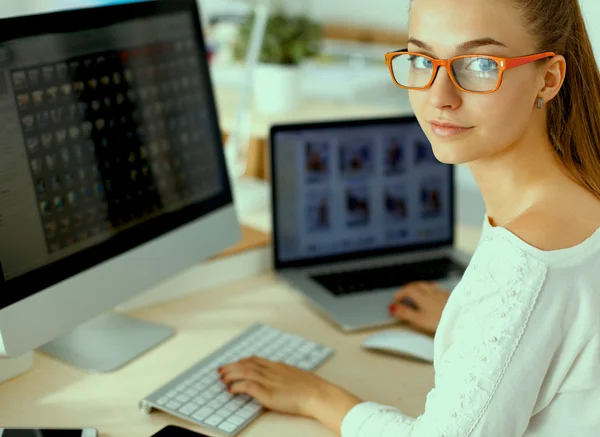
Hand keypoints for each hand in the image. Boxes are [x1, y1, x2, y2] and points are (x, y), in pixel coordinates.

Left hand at [219, 356, 362, 433]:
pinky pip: (247, 386)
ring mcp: (269, 381)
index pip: (255, 360)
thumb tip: (283, 381)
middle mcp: (271, 371)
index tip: (235, 363)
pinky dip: (236, 387)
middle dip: (231, 366)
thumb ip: (287, 376)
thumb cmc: (313, 389)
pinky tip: (231, 390)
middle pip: (246, 364)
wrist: (318, 394)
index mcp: (278, 366)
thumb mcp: (298, 377)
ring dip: (230, 375)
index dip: (242, 361)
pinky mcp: (267, 393)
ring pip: (243, 372)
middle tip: (221, 370)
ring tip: (222, 379)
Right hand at [389, 281, 449, 334]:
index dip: (399, 294)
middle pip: (417, 285)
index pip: (407, 290)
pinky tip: (434, 295)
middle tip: (403, 294)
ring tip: (417, 291)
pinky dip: (431, 290)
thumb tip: (393, 307)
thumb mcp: (420, 320)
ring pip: (428, 285)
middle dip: (408, 288)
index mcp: (422, 297)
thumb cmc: (441, 321)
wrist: (463, 321)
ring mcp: (442, 294)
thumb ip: (406, 313)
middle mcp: (432, 292)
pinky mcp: (451, 297)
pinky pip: (438, 289)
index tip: (395, 300)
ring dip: (419, 286)